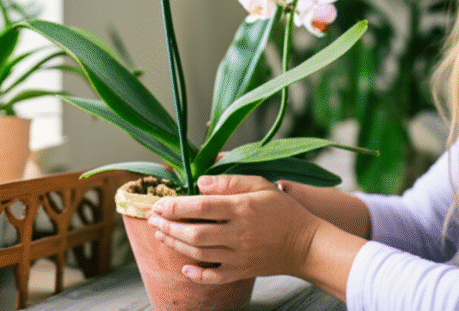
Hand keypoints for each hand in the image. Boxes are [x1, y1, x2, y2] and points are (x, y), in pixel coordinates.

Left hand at [146, 174, 323, 284]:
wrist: (306, 244)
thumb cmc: (282, 209)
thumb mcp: (260, 184)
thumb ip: (229, 181)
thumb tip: (200, 182)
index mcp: (242, 208)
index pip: (201, 207)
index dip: (176, 205)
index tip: (160, 203)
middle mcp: (238, 234)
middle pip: (194, 233)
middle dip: (168, 226)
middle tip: (152, 218)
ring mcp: (239, 255)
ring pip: (199, 253)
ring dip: (174, 244)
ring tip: (160, 233)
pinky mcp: (242, 271)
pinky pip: (214, 277)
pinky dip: (196, 274)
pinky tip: (183, 266)